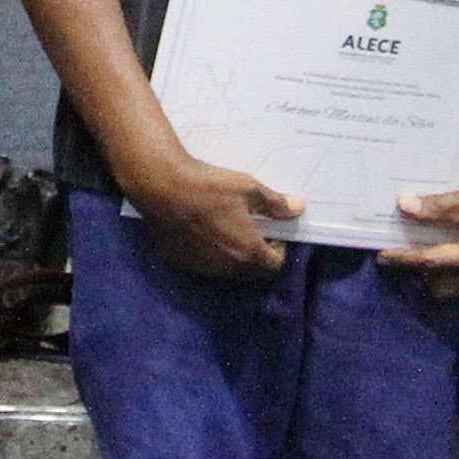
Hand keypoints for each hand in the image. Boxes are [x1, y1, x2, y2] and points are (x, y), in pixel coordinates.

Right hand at [125, 142, 299, 278]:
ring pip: (226, 268)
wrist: (162, 187)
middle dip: (256, 252)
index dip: (278, 247)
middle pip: (251, 270)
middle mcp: (226, 268)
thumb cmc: (209, 187)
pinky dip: (208, 251)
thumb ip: (276, 204)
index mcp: (248, 253)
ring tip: (225, 225)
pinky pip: (203, 262)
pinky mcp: (180, 261)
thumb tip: (297, 208)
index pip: (275, 264)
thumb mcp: (249, 189)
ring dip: (232, 253)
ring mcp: (201, 267)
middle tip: (251, 227)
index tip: (272, 229)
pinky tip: (201, 228)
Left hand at [387, 144, 458, 294]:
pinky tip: (457, 254)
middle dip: (423, 276)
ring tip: (430, 254)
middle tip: (408, 255)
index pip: (430, 263)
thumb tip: (404, 206)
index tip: (384, 255)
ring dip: (443, 277)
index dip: (404, 259)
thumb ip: (437, 207)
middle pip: (443, 288)